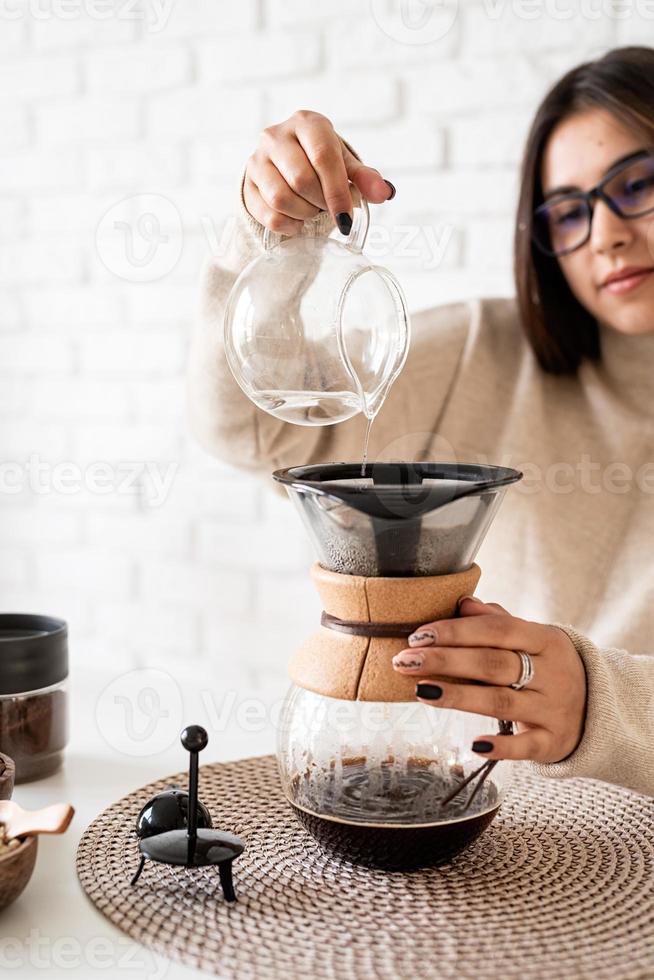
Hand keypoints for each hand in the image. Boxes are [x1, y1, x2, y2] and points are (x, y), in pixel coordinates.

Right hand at [244, 109, 394, 235]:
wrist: (285, 165)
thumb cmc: (321, 163)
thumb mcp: (345, 165)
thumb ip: (365, 178)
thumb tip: (384, 192)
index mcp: (307, 123)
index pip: (324, 157)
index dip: (338, 192)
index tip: (347, 217)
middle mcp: (276, 135)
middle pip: (302, 180)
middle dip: (320, 203)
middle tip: (328, 208)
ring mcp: (257, 159)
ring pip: (281, 198)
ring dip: (304, 214)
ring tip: (312, 211)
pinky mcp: (247, 184)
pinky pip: (268, 214)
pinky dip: (288, 225)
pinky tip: (297, 221)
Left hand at [392, 597, 586, 763]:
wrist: (600, 710)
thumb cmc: (549, 668)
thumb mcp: (534, 640)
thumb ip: (498, 622)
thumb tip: (463, 603)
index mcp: (546, 640)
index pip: (497, 631)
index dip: (456, 631)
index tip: (418, 636)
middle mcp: (553, 673)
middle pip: (493, 664)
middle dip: (446, 661)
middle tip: (404, 661)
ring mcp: (554, 709)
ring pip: (502, 702)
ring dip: (458, 696)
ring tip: (421, 690)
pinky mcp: (553, 742)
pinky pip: (525, 746)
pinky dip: (501, 746)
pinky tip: (473, 744)